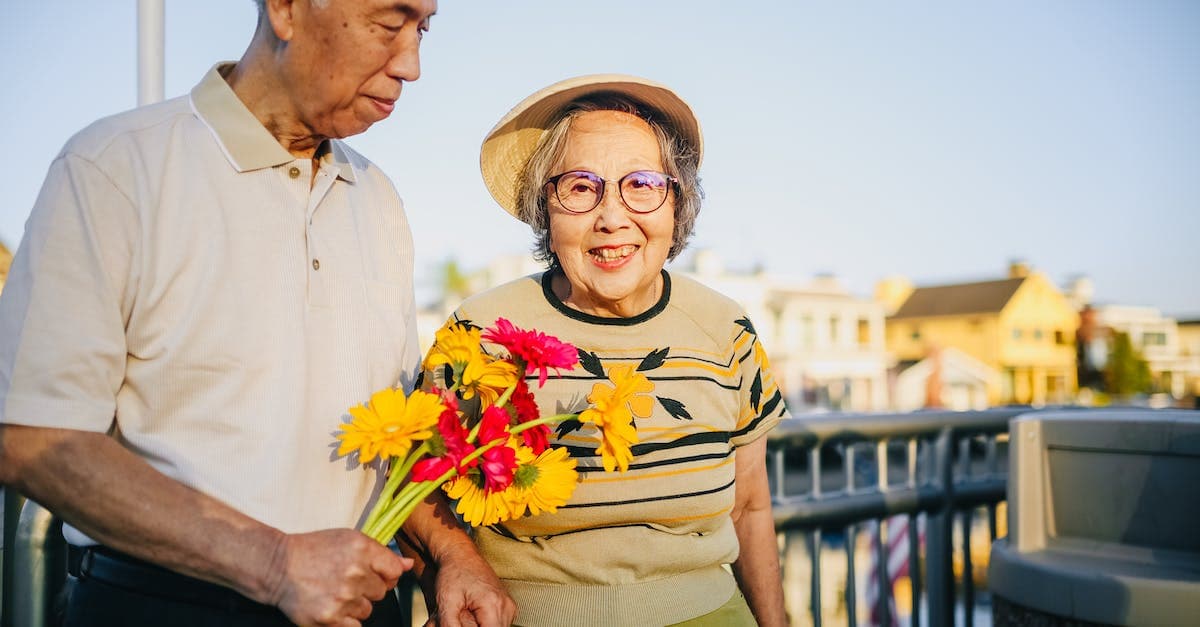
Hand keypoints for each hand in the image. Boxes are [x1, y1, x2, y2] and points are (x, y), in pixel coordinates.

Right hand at [267, 528, 412, 626]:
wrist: (278, 566)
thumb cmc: (313, 550)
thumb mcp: (348, 540)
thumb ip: (380, 553)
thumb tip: (407, 565)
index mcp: (362, 549)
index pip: (395, 571)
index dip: (386, 574)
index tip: (373, 574)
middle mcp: (355, 572)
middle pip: (382, 592)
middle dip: (367, 589)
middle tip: (345, 581)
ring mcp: (343, 597)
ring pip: (368, 610)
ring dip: (355, 605)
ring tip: (334, 592)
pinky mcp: (331, 618)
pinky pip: (355, 626)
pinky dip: (346, 620)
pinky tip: (333, 607)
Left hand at [426, 546, 514, 626]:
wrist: (461, 555)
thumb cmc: (453, 573)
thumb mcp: (445, 602)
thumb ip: (450, 626)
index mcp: (493, 605)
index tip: (462, 622)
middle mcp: (506, 606)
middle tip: (461, 615)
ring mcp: (509, 606)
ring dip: (481, 626)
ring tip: (466, 614)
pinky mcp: (507, 606)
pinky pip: (499, 623)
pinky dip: (486, 623)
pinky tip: (474, 614)